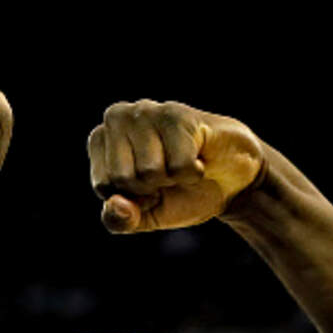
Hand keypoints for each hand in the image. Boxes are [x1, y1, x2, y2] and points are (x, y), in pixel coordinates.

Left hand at [88, 100, 265, 232]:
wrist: (232, 184)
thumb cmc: (181, 194)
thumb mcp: (145, 216)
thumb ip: (120, 220)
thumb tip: (116, 205)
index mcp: (100, 140)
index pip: (104, 185)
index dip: (132, 197)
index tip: (148, 186)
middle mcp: (117, 117)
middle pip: (123, 177)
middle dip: (151, 187)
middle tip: (168, 174)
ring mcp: (147, 111)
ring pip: (149, 170)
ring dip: (174, 178)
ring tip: (183, 162)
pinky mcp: (178, 114)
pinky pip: (178, 165)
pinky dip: (193, 172)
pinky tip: (199, 156)